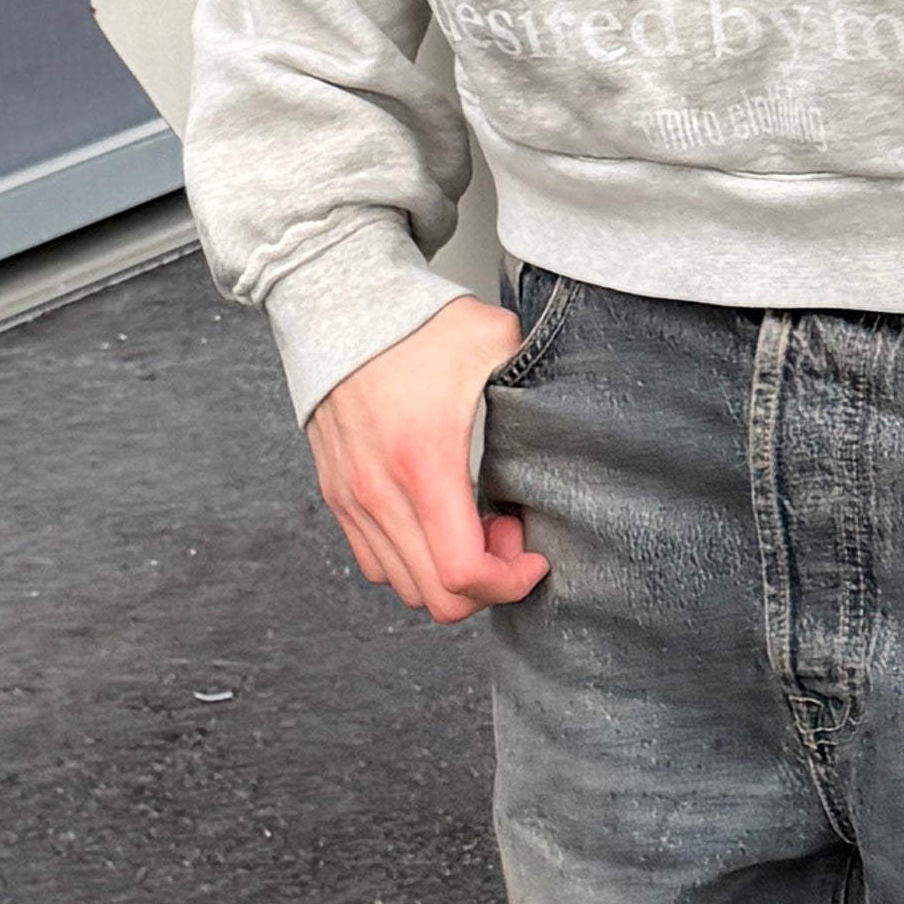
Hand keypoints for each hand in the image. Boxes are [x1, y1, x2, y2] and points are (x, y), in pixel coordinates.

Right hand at [307, 297, 549, 622]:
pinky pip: (375, 564)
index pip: (463, 573)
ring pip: (406, 586)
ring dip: (448, 572)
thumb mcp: (493, 340)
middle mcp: (380, 492)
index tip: (531, 553)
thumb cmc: (415, 324)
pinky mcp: (337, 495)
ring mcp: (353, 499)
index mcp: (425, 463)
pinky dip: (413, 561)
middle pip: (437, 597)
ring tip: (473, 523)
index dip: (509, 581)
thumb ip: (537, 376)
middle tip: (505, 532)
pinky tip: (436, 518)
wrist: (340, 307)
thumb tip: (566, 404)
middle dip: (486, 583)